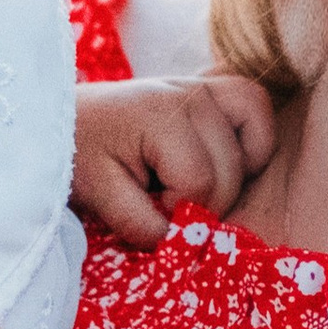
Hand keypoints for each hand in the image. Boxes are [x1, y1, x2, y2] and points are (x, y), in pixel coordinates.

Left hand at [72, 72, 275, 247]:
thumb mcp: (100, 195)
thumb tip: (186, 243)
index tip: (149, 208)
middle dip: (205, 202)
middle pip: (231, 170)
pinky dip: (251, 141)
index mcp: (160, 116)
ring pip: (256, 141)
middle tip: (166, 202)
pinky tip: (220, 160)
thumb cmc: (81, 155)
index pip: (200, 182)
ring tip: (195, 183)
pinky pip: (256, 109)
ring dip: (234, 174)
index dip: (180, 210)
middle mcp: (191, 94)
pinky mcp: (214, 86)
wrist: (70, 119)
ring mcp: (205, 85)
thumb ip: (141, 223)